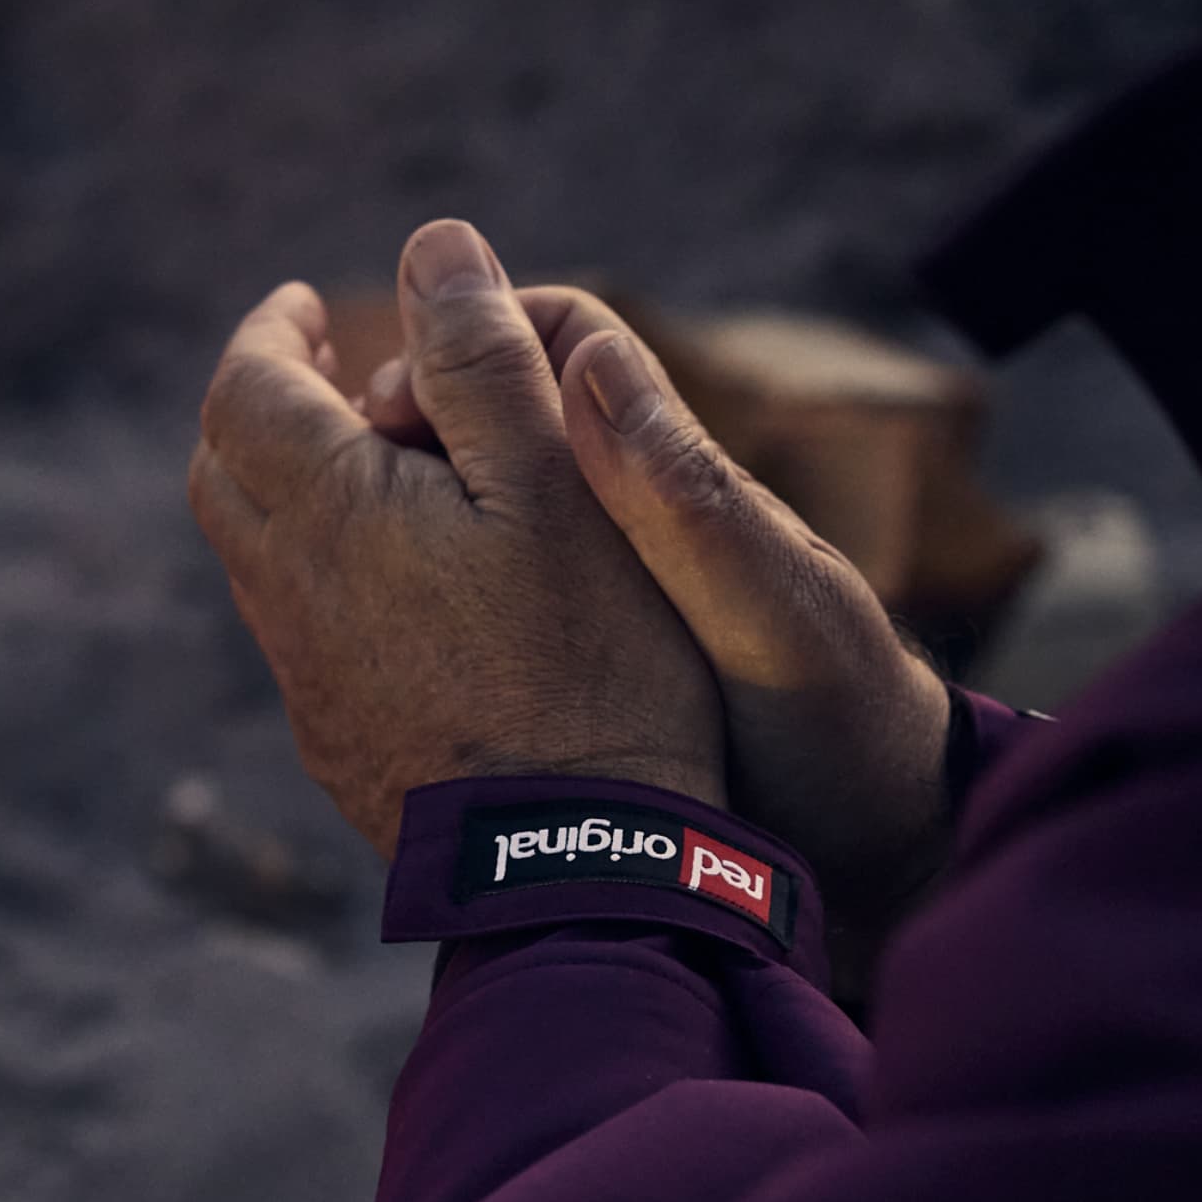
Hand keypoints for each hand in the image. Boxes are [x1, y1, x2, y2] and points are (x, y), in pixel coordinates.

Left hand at [192, 223, 722, 860]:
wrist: (574, 864)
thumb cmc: (589, 663)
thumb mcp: (560, 484)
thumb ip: (484, 359)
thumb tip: (433, 244)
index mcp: (327, 511)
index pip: (245, 388)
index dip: (269, 331)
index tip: (308, 307)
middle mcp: (288, 594)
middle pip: (223, 471)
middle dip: (260, 406)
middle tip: (323, 375)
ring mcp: (305, 681)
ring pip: (256, 557)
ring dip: (287, 495)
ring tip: (370, 474)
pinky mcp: (336, 744)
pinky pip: (298, 634)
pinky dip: (321, 575)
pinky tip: (402, 590)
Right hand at [359, 290, 959, 974]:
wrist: (880, 859)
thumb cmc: (839, 725)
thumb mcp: (768, 612)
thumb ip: (689, 501)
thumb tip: (591, 361)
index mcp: (674, 476)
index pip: (558, 343)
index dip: (470, 347)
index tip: (395, 400)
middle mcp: (626, 516)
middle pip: (492, 422)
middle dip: (407, 432)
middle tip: (342, 482)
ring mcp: (591, 593)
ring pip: (468, 516)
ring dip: (397, 521)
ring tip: (321, 562)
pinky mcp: (566, 674)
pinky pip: (469, 607)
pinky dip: (411, 607)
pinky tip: (362, 652)